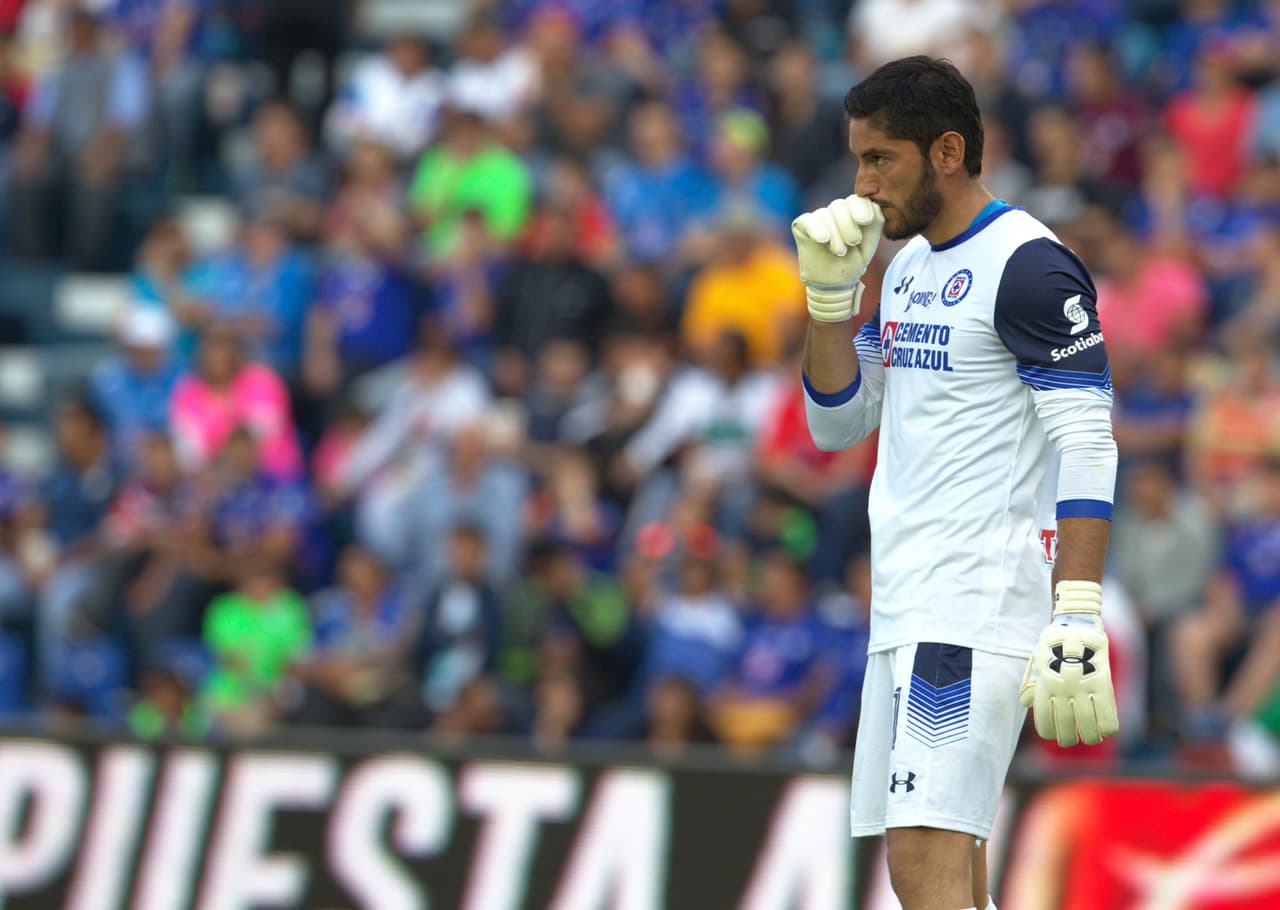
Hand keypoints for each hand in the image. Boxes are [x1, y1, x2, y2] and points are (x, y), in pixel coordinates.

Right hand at [791, 195, 883, 322]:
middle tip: (852, 244)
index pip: (856, 199)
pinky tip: (823, 240)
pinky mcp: (801, 226)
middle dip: (847, 225)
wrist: (837, 282)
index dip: (860, 207)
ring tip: (839, 252)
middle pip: (839, 205)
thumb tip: (874, 203)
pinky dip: (815, 228)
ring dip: (834, 235)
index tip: (865, 221)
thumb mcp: (870, 241)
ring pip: (824, 215)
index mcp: (853, 210)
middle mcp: (835, 211)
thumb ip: (876, 221)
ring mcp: (818, 217)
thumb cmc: (854, 260)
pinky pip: (807, 220)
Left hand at [1019, 581, 1119, 746]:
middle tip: (1070, 739)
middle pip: (1066, 729)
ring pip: (1088, 727)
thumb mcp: (1037, 661)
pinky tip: (1106, 729)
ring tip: (1090, 737)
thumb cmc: (1054, 643)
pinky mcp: (1102, 682)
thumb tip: (1026, 704)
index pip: (1044, 721)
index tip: (1053, 733)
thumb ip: (1032, 683)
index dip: (1049, 731)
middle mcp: (1063, 689)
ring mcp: (1083, 687)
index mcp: (1045, 685)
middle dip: (1067, 739)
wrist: (1075, 622)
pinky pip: (1108, 715)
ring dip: (1089, 737)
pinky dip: (1108, 728)